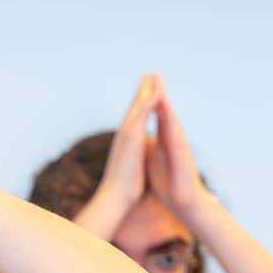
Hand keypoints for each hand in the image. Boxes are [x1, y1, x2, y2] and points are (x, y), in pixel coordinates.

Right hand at [79, 73, 159, 226]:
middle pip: (135, 107)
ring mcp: (127, 134)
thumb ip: (135, 160)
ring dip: (146, 89)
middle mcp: (125, 135)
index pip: (135, 119)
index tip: (147, 92)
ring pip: (137, 106)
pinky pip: (142, 114)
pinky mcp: (131, 137)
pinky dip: (149, 101)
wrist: (115, 198)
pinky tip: (157, 90)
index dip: (141, 105)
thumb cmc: (124, 189)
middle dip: (142, 90)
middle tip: (149, 74)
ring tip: (153, 74)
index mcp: (127, 143)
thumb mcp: (132, 170)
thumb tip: (137, 162)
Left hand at [146, 79, 208, 219]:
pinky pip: (176, 137)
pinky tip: (168, 114)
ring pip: (172, 120)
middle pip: (165, 112)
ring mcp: (179, 146)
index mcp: (164, 140)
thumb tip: (141, 139)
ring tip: (160, 87)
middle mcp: (173, 140)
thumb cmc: (169, 184)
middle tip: (154, 73)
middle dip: (160, 93)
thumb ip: (149, 147)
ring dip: (166, 104)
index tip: (145, 82)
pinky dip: (171, 124)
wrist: (183, 201)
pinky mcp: (182, 156)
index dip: (151, 100)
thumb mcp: (154, 161)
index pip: (158, 116)